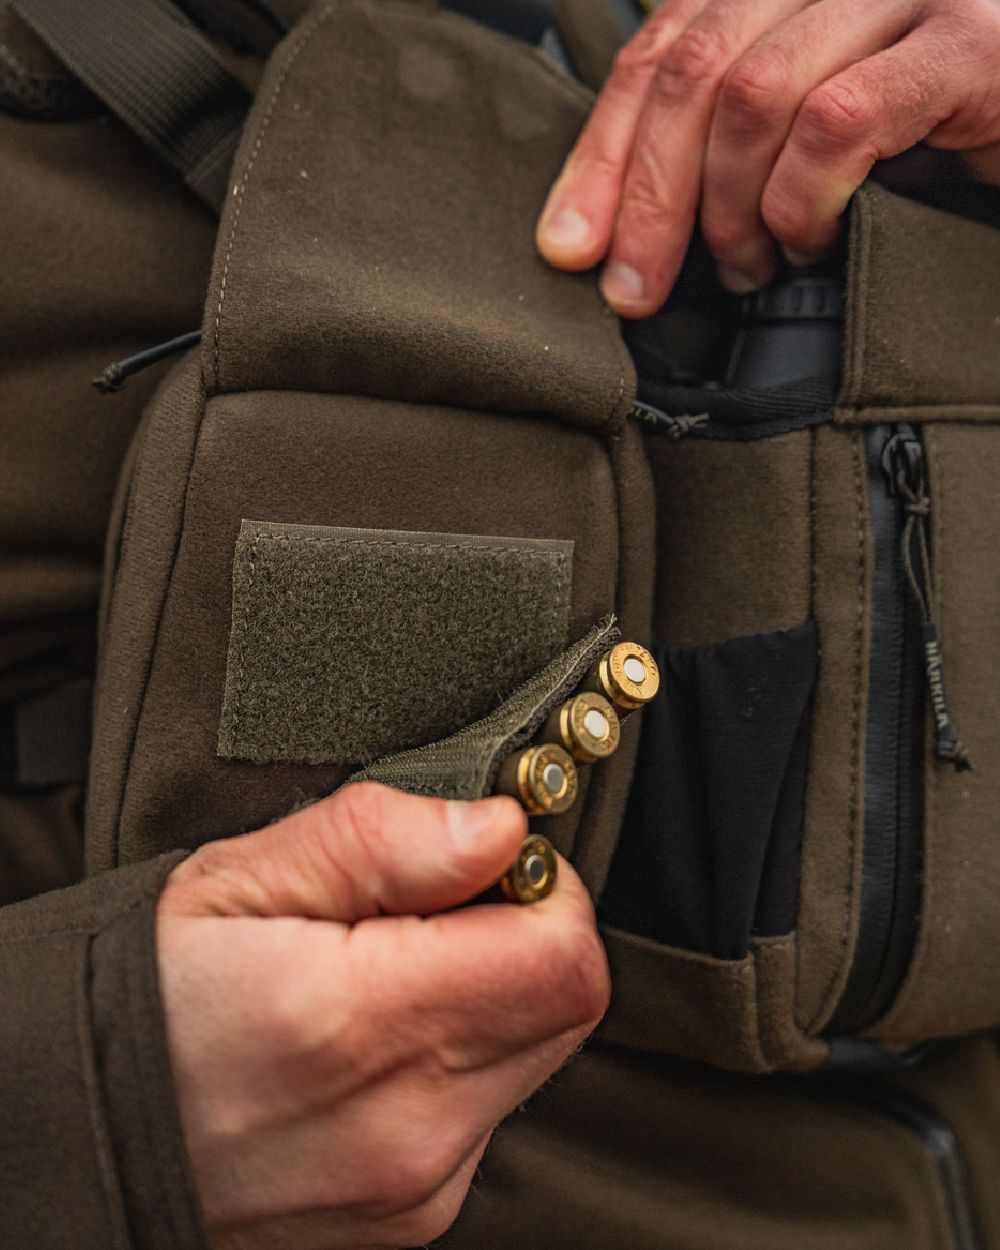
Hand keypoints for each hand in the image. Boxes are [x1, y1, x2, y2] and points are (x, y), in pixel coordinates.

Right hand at [157, 783, 608, 1249]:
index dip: (542, 888)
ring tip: (389, 973)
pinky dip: (457, 1057)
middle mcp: (406, 1126)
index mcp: (361, 1023)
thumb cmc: (148, 996)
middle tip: (429, 910)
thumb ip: (381, 842)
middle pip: (566, 1005)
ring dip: (492, 995)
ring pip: (536, 1054)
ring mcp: (416, 1185)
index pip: (561, 955)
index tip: (483, 863)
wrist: (88, 1136)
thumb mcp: (241, 879)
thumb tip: (496, 830)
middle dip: (523, 934)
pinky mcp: (414, 1213)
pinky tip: (377, 1039)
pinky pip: (489, 1109)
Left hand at [537, 0, 999, 315]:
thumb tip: (626, 217)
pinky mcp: (968, 44)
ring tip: (750, 265)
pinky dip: (804, 200)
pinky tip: (812, 237)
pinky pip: (839, 122)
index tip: (570, 243)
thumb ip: (735, 135)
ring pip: (754, 93)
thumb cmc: (937, 140)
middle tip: (634, 289)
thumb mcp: (814, 128)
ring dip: (731, 207)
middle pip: (694, 67)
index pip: (664, 45)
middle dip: (646, 196)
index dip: (603, 150)